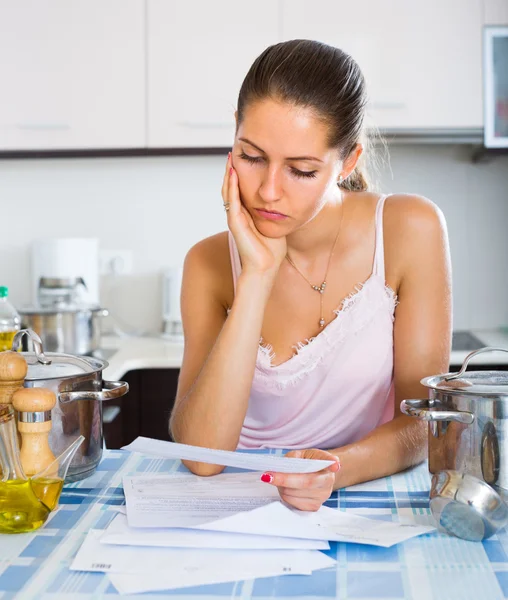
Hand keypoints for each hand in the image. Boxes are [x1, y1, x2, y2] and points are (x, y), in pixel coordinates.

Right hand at [222, 152, 286, 275]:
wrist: (266, 267)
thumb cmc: (272, 250)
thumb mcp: (276, 224)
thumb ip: (277, 212)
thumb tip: (287, 200)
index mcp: (247, 214)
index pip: (242, 189)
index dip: (242, 174)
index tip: (246, 158)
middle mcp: (239, 214)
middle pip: (232, 187)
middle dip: (232, 170)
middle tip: (234, 152)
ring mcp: (235, 218)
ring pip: (228, 191)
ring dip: (228, 174)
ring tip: (230, 157)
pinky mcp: (235, 223)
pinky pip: (232, 200)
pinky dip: (231, 186)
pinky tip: (232, 173)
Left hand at [260, 448, 340, 511]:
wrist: (316, 476)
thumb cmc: (307, 463)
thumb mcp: (302, 454)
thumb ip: (295, 458)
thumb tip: (285, 466)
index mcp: (327, 466)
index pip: (328, 463)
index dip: (330, 463)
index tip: (335, 464)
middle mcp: (328, 482)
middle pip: (305, 482)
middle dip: (284, 479)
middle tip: (268, 475)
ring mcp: (322, 497)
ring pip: (296, 494)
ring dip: (282, 487)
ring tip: (278, 480)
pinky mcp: (314, 507)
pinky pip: (294, 503)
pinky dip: (285, 495)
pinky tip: (285, 488)